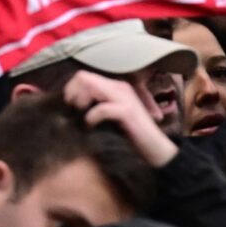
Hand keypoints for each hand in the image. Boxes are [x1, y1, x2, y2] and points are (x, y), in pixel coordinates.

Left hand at [64, 71, 179, 166]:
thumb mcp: (110, 118)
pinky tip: (90, 126)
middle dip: (73, 94)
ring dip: (81, 103)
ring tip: (83, 119)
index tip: (69, 108)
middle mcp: (119, 87)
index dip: (71, 89)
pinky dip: (91, 117)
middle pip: (84, 77)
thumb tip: (70, 107)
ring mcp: (124, 98)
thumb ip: (96, 107)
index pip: (83, 76)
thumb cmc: (130, 137)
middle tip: (74, 113)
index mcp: (114, 87)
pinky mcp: (127, 112)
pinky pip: (102, 108)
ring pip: (91, 86)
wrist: (156, 151)